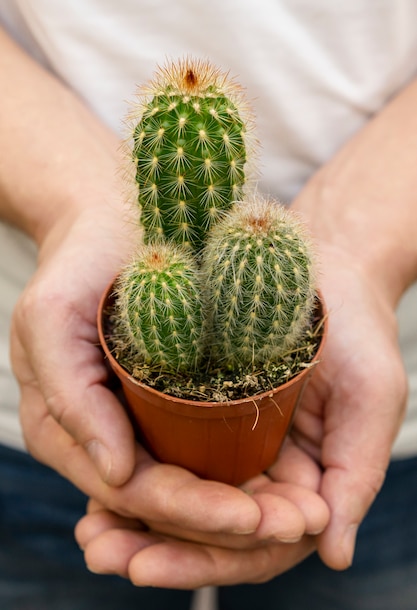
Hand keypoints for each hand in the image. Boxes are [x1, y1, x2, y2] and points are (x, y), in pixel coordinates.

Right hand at [12, 204, 328, 588]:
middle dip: (225, 522)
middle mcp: (101, 434)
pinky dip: (242, 472)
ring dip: (244, 506)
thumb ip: (69, 398)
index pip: (128, 490)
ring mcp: (136, 420)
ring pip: (189, 484)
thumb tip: (114, 475)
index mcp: (64, 428)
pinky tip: (286, 482)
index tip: (248, 519)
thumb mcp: (51, 320)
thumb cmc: (78, 263)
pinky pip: (203, 450)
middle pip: (165, 499)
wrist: (113, 220)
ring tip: (303, 514)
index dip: (187, 512)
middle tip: (294, 525)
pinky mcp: (168, 400)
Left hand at [73, 243, 407, 585]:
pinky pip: (165, 450)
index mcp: (305, 484)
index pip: (253, 542)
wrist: (327, 266)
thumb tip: (335, 555)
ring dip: (134, 519)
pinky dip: (133, 471)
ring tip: (89, 534)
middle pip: (207, 529)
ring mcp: (232, 444)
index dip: (202, 558)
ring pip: (181, 497)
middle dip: (157, 546)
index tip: (146, 563)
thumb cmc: (357, 330)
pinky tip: (97, 480)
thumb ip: (357, 473)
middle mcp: (263, 471)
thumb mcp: (369, 396)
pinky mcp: (203, 410)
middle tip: (102, 552)